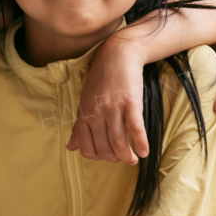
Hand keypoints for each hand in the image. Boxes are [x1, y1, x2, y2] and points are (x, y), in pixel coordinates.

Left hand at [67, 42, 148, 164]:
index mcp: (84, 114)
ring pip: (118, 142)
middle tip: (122, 158)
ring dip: (127, 156)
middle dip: (113, 158)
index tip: (106, 156)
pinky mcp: (130, 103)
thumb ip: (79, 126)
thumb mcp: (85, 102)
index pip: (86, 147)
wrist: (118, 56)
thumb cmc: (101, 79)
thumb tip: (70, 147)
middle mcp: (96, 113)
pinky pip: (135, 129)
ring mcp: (113, 108)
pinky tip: (145, 152)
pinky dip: (141, 143)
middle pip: (103, 147)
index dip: (97, 157)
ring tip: (133, 160)